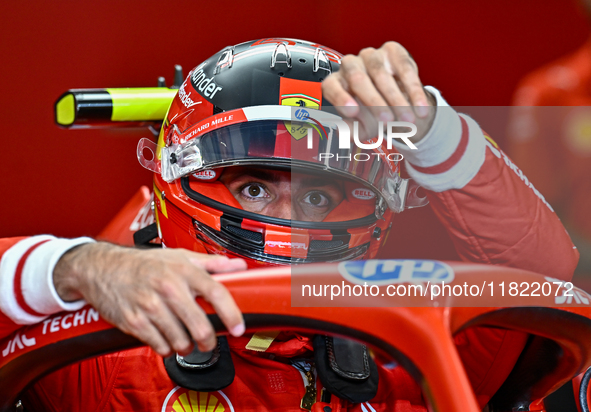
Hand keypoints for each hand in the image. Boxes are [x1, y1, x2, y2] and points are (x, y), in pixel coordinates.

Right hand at [53, 242, 246, 356]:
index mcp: (182, 270)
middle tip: (208, 341)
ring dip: (187, 346)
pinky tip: (167, 339)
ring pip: (181, 341)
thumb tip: (238, 266)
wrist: (102, 268)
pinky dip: (167, 348)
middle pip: (199, 326)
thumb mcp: (179, 256)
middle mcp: (167, 288)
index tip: (238, 327)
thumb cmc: (143, 263)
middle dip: (209, 341)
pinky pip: (160, 347)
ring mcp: (150, 307)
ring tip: (186, 340)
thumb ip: (211, 263)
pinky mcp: (134, 322)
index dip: (231, 313)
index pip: (216, 293)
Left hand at [322, 41, 435, 142]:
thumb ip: (353, 130)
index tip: (352, 112)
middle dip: (375, 102)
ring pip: (382, 75)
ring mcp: (370, 56)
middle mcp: (350, 65)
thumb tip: (345, 133)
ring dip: (397, 99)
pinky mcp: (392, 51)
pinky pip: (404, 70)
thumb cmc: (372, 112)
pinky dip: (414, 91)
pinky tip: (420, 106)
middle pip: (358, 79)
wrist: (395, 100)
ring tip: (408, 119)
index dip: (341, 98)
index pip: (332, 86)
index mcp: (336, 82)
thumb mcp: (363, 126)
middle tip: (388, 120)